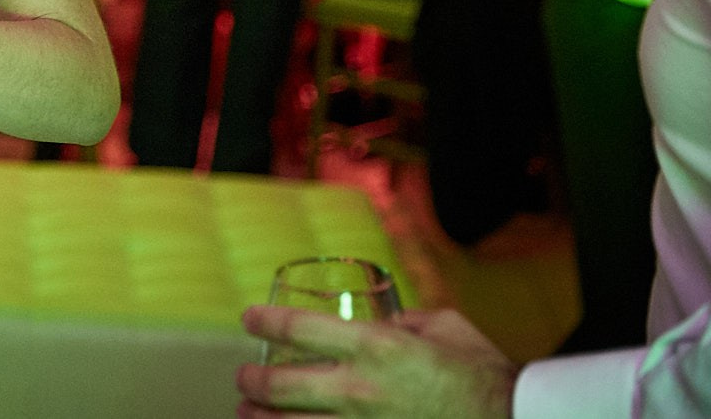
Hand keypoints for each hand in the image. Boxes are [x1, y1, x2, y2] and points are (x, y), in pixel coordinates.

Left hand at [236, 306, 516, 417]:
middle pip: (284, 385)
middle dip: (254, 381)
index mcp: (378, 347)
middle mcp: (363, 389)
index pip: (300, 329)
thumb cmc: (485, 377)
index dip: (264, 321)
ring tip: (247, 414)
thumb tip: (388, 319)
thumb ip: (408, 321)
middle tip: (243, 378)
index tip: (247, 319)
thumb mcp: (446, 328)